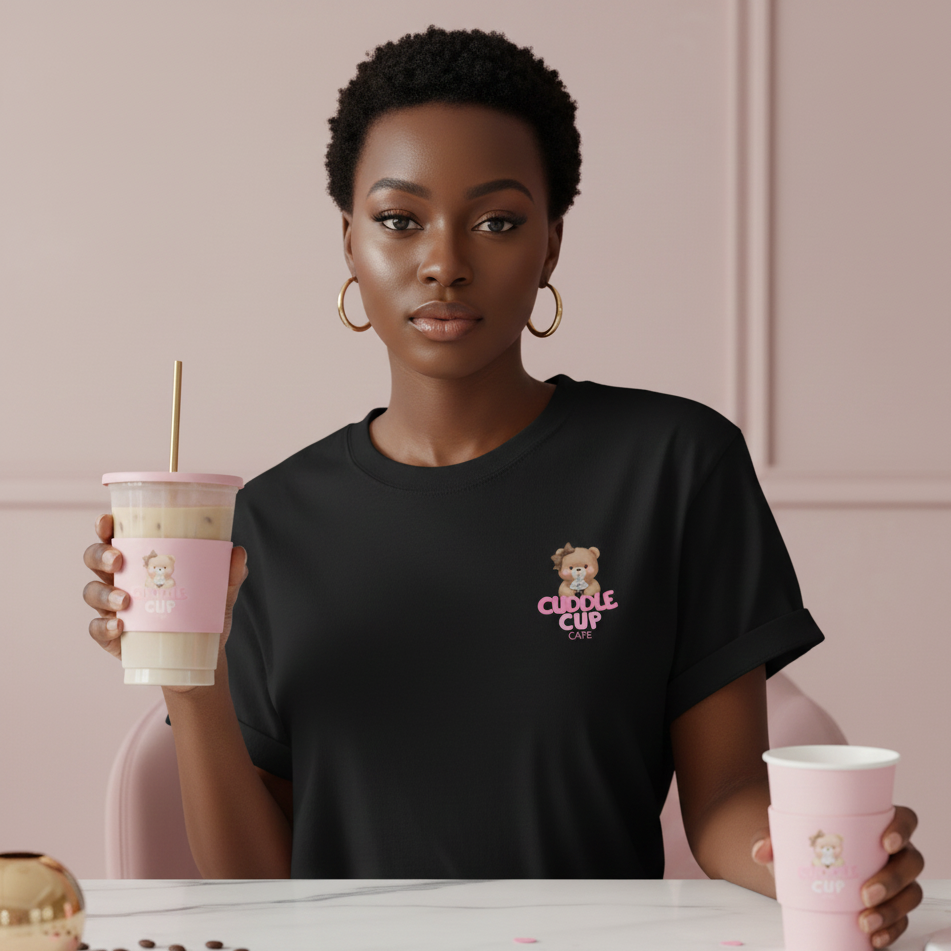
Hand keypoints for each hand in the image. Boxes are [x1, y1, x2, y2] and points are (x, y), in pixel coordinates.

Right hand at [83, 514, 248, 692]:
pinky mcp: (111, 635)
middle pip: (94, 559)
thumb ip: (229, 573)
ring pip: (93, 592)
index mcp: (140, 559)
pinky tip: (119, 626)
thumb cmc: (202, 611)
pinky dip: (104, 627)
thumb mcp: (220, 591)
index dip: (105, 526)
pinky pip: (97, 628)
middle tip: (118, 560)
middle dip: (100, 555)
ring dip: (104, 593)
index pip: (115, 536)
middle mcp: (120, 579)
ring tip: (126, 601)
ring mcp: (112, 607)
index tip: (107, 521)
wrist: (201, 654)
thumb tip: (238, 552)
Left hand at [751, 805, 924, 947]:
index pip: (903, 819)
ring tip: (865, 920)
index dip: (902, 828)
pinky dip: (891, 929)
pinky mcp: (889, 905)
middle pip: (911, 861)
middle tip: (865, 893)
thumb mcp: (783, 835)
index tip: (886, 841)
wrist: (795, 866)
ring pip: (910, 892)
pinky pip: (901, 919)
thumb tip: (760, 850)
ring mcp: (893, 879)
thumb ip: (769, 837)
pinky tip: (874, 936)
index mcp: (873, 823)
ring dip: (893, 910)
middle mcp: (891, 850)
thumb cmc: (800, 842)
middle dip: (894, 879)